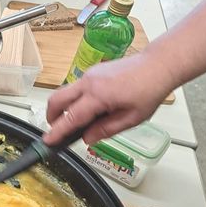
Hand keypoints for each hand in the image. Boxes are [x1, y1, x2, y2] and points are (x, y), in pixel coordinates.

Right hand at [44, 50, 176, 146]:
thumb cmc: (149, 90)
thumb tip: (87, 138)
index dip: (58, 131)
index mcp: (98, 95)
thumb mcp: (132, 118)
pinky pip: (75, 87)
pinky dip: (74, 100)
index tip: (48, 140)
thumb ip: (107, 129)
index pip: (72, 117)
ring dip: (63, 107)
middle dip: (51, 116)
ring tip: (75, 122)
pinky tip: (89, 109)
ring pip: (64, 92)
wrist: (157, 65)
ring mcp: (88, 74)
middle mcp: (88, 82)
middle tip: (55, 130)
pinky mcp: (92, 72)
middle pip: (57, 99)